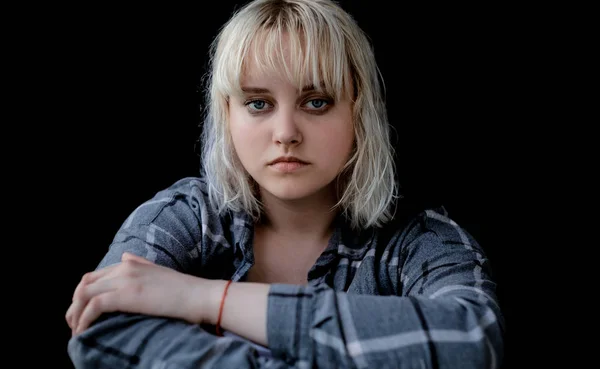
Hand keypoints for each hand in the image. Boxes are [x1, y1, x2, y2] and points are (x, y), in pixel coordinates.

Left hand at [66, 252, 217, 335]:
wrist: (200, 296)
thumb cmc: (184, 290)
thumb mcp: (159, 272)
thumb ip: (140, 264)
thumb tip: (124, 256)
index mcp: (131, 263)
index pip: (94, 275)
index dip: (82, 295)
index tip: (81, 313)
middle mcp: (125, 267)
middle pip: (84, 284)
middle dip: (74, 305)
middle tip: (74, 324)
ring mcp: (125, 279)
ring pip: (84, 294)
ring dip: (75, 314)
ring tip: (76, 331)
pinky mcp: (127, 294)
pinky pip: (94, 306)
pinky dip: (84, 320)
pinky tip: (83, 331)